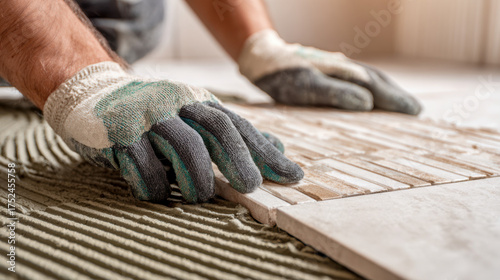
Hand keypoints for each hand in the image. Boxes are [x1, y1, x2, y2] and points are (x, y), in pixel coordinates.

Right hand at [43, 62, 302, 201]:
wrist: (93, 93)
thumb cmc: (154, 114)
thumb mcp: (194, 117)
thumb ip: (232, 134)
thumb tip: (277, 149)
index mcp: (198, 100)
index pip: (238, 126)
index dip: (265, 152)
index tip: (292, 177)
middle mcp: (176, 104)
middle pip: (216, 128)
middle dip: (238, 159)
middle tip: (251, 186)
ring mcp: (147, 116)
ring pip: (183, 146)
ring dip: (197, 178)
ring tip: (200, 196)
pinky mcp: (118, 133)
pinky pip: (143, 166)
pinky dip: (155, 186)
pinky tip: (156, 193)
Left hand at [238, 30, 421, 114]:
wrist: (263, 59)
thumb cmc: (283, 75)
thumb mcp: (306, 86)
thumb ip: (336, 93)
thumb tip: (368, 104)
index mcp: (345, 72)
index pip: (378, 87)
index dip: (397, 100)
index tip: (416, 112)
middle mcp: (345, 69)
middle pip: (378, 82)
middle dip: (397, 97)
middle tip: (416, 112)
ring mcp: (338, 70)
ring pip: (368, 81)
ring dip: (386, 93)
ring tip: (399, 107)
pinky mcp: (328, 74)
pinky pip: (356, 84)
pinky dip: (369, 92)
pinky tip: (368, 101)